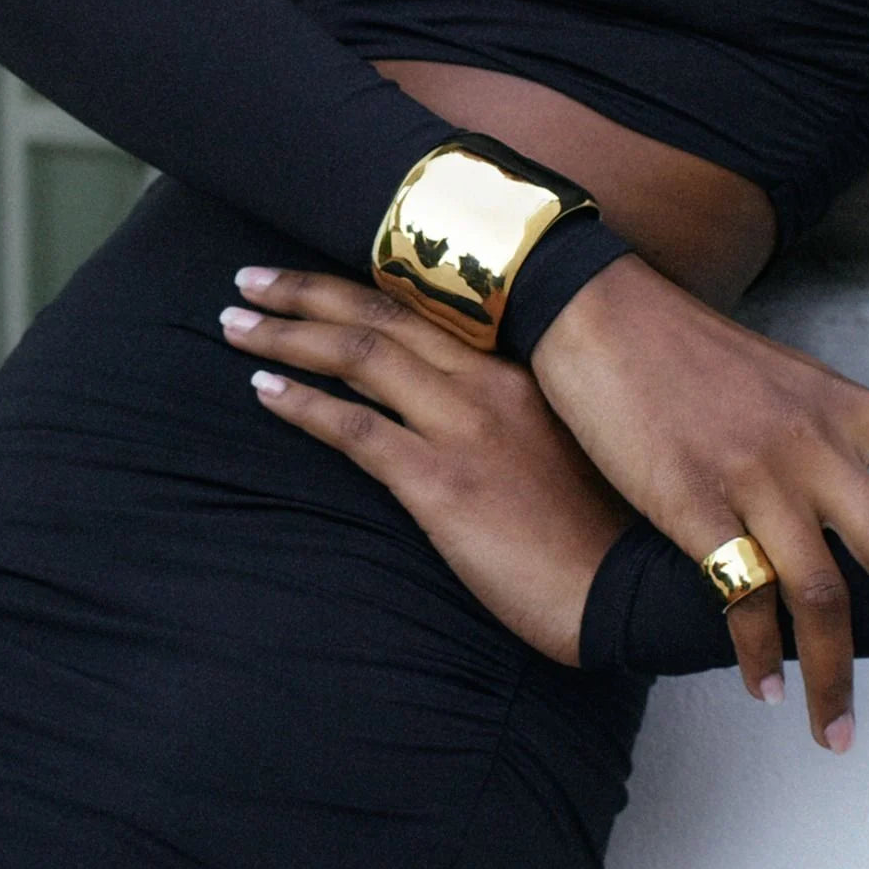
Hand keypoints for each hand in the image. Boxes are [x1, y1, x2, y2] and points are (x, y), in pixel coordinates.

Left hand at [220, 268, 635, 666]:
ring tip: (234, 323)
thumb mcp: (567, 442)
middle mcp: (491, 380)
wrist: (633, 594)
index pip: (428, 305)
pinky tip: (264, 392)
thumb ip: (514, 407)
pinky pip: (358, 429)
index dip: (362, 281)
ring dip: (288, 336)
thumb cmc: (606, 527)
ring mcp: (467, 426)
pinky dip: (304, 405)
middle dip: (306, 291)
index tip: (315, 274)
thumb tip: (455, 400)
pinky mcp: (444, 482)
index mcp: (523, 367)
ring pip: (360, 355)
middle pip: (382, 312)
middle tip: (249, 277)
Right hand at [532, 253, 868, 751]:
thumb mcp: (778, 374)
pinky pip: (742, 598)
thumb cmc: (680, 344)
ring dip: (836, 677)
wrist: (600, 316)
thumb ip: (823, 430)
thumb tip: (845, 490)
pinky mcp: (691, 503)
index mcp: (840, 405)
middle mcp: (812, 444)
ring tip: (834, 727)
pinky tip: (762, 682)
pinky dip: (757, 654)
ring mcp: (754, 476)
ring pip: (823, 596)